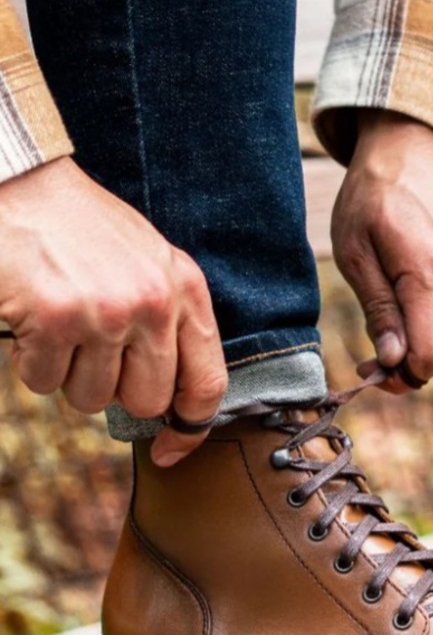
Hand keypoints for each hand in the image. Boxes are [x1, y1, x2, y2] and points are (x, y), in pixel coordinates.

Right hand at [0, 157, 227, 465]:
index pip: (208, 381)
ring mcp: (106, 313)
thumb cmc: (84, 231)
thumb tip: (172, 400)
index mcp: (185, 291)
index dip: (191, 427)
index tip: (172, 449)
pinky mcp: (56, 320)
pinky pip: (45, 381)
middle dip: (115, 392)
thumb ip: (169, 322)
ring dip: (69, 374)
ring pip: (91, 398)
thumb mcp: (149, 265)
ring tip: (61, 325)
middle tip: (91, 353)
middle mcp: (154, 304)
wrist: (22, 185)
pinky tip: (32, 320)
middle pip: (146, 401)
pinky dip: (32, 362)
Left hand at [332, 110, 432, 390]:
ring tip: (392, 291)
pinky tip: (414, 280)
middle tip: (372, 336)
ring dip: (419, 330)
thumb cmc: (375, 195)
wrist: (416, 148)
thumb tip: (391, 361)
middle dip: (404, 353)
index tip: (371, 366)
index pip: (432, 358)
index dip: (400, 375)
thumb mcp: (355, 252)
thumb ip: (378, 310)